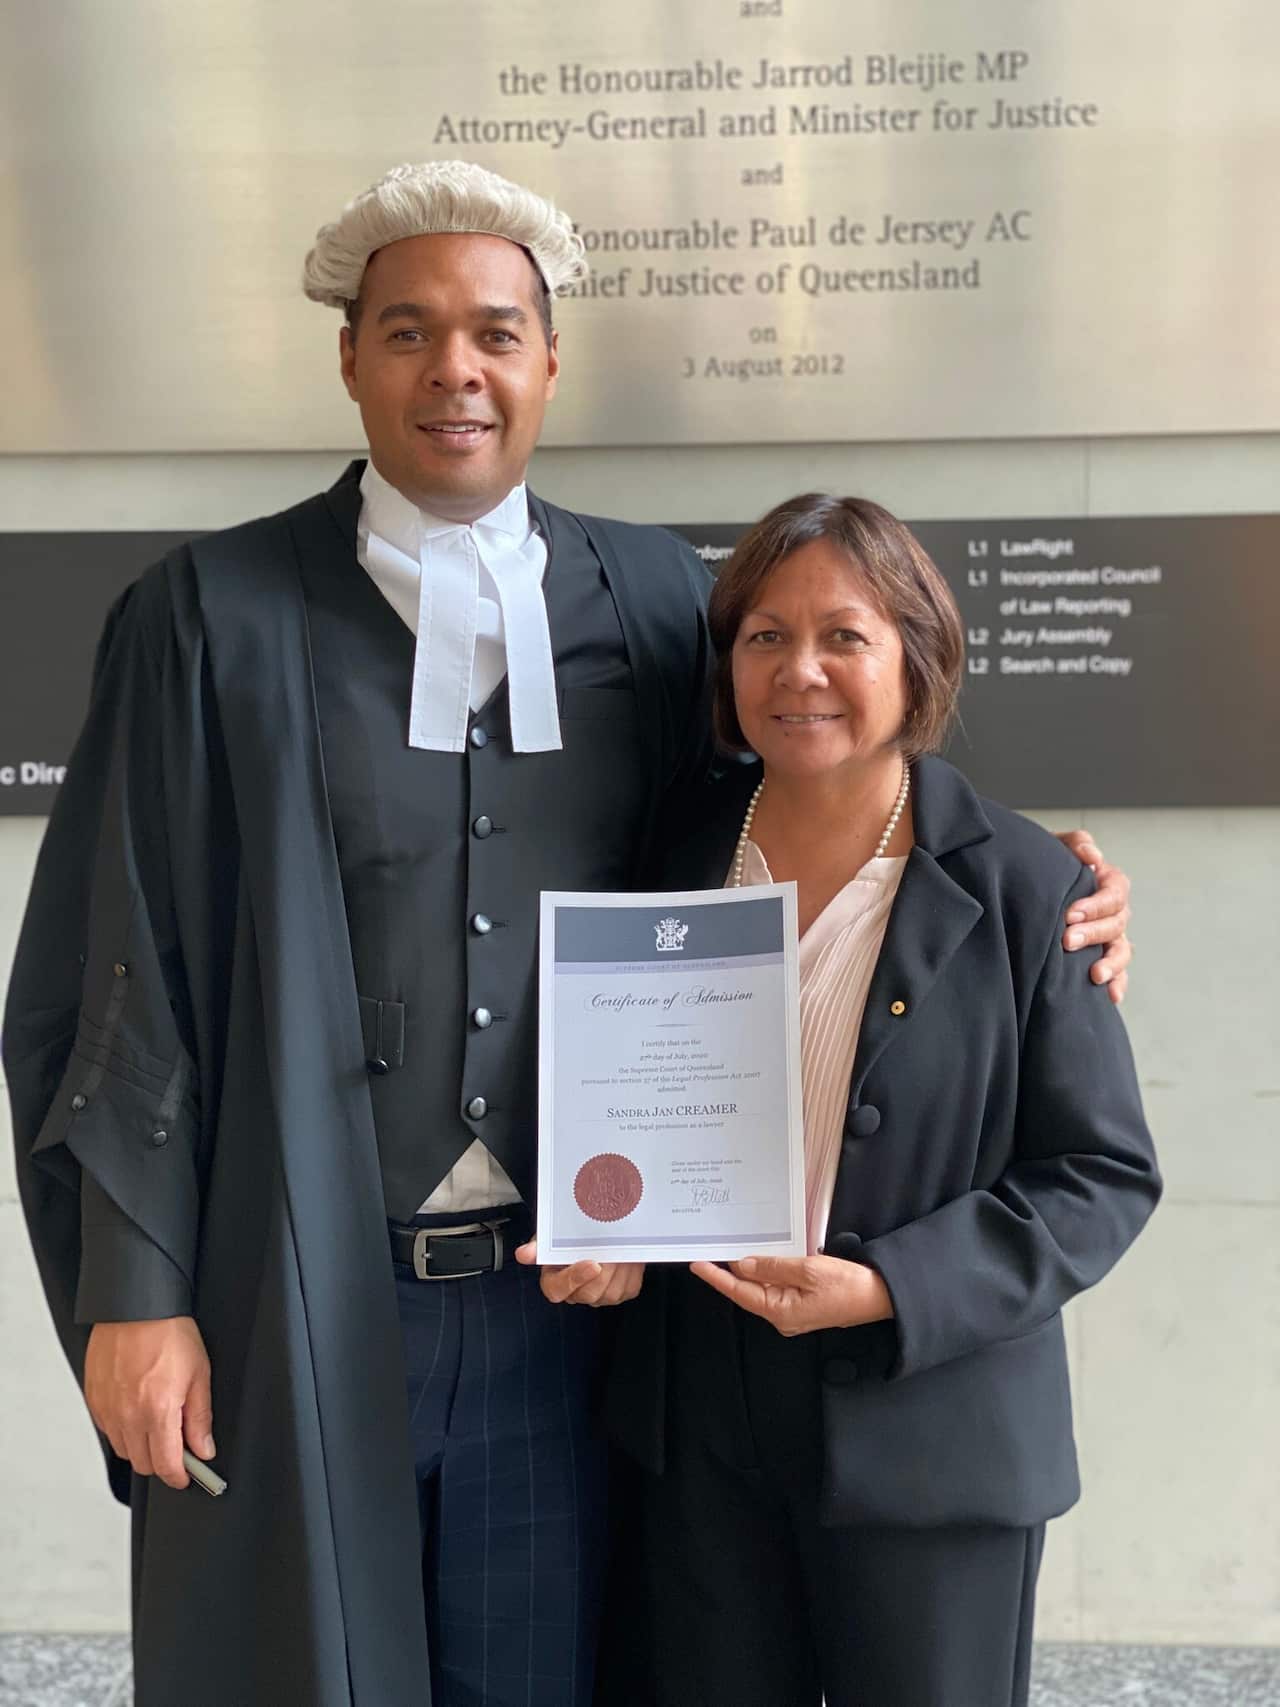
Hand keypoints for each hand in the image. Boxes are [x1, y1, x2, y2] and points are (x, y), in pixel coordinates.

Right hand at [83, 1317, 213, 1488]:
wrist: (136, 1306)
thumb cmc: (170, 1332)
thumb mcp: (199, 1374)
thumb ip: (200, 1418)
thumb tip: (203, 1449)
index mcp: (157, 1411)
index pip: (165, 1465)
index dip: (179, 1476)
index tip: (186, 1476)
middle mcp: (127, 1415)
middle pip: (142, 1463)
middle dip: (162, 1461)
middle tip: (178, 1445)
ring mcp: (107, 1408)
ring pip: (124, 1449)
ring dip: (142, 1445)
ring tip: (158, 1421)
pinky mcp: (94, 1398)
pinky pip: (108, 1429)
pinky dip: (124, 1429)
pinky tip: (138, 1409)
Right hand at [514, 1239, 643, 1306]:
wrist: (597, 1233)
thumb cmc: (569, 1236)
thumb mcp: (552, 1235)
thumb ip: (540, 1244)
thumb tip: (523, 1254)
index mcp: (555, 1281)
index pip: (557, 1291)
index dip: (575, 1279)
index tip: (592, 1263)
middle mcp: (577, 1294)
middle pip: (590, 1293)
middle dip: (605, 1270)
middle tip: (613, 1248)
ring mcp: (599, 1297)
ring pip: (611, 1293)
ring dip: (620, 1269)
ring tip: (622, 1247)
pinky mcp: (620, 1293)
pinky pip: (628, 1288)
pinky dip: (632, 1271)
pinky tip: (629, 1255)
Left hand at [690, 1255, 893, 1336]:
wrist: (880, 1297)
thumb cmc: (848, 1286)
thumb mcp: (808, 1270)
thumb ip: (773, 1267)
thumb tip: (743, 1265)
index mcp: (781, 1312)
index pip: (739, 1293)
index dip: (717, 1278)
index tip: (697, 1264)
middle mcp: (782, 1317)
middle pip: (748, 1292)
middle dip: (729, 1272)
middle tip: (710, 1249)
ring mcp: (792, 1313)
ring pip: (761, 1289)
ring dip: (747, 1271)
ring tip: (729, 1250)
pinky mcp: (801, 1305)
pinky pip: (775, 1288)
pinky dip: (765, 1273)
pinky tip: (759, 1259)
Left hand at [1055, 830, 1132, 1004]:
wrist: (1025, 886)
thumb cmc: (1042, 865)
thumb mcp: (1054, 847)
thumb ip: (1074, 844)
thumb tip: (1093, 856)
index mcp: (1106, 881)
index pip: (1114, 893)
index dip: (1097, 905)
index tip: (1070, 914)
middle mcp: (1112, 910)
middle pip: (1117, 924)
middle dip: (1094, 934)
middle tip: (1067, 941)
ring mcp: (1109, 935)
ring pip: (1121, 950)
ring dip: (1111, 963)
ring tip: (1095, 975)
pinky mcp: (1100, 956)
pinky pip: (1117, 972)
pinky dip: (1117, 984)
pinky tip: (1111, 996)